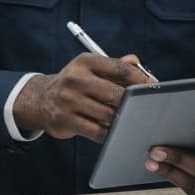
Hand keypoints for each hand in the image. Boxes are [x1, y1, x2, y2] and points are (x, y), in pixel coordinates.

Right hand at [12, 53, 149, 140]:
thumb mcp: (91, 68)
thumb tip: (138, 63)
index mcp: (85, 62)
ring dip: (121, 119)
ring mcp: (69, 101)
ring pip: (108, 115)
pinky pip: (97, 131)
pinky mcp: (66, 120)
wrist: (41, 100)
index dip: (141, 79)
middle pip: (116, 94)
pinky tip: (114, 131)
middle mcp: (75, 79)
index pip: (120, 68)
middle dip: (132, 103)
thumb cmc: (75, 84)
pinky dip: (109, 133)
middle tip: (144, 108)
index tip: (153, 88)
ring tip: (128, 120)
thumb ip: (116, 65)